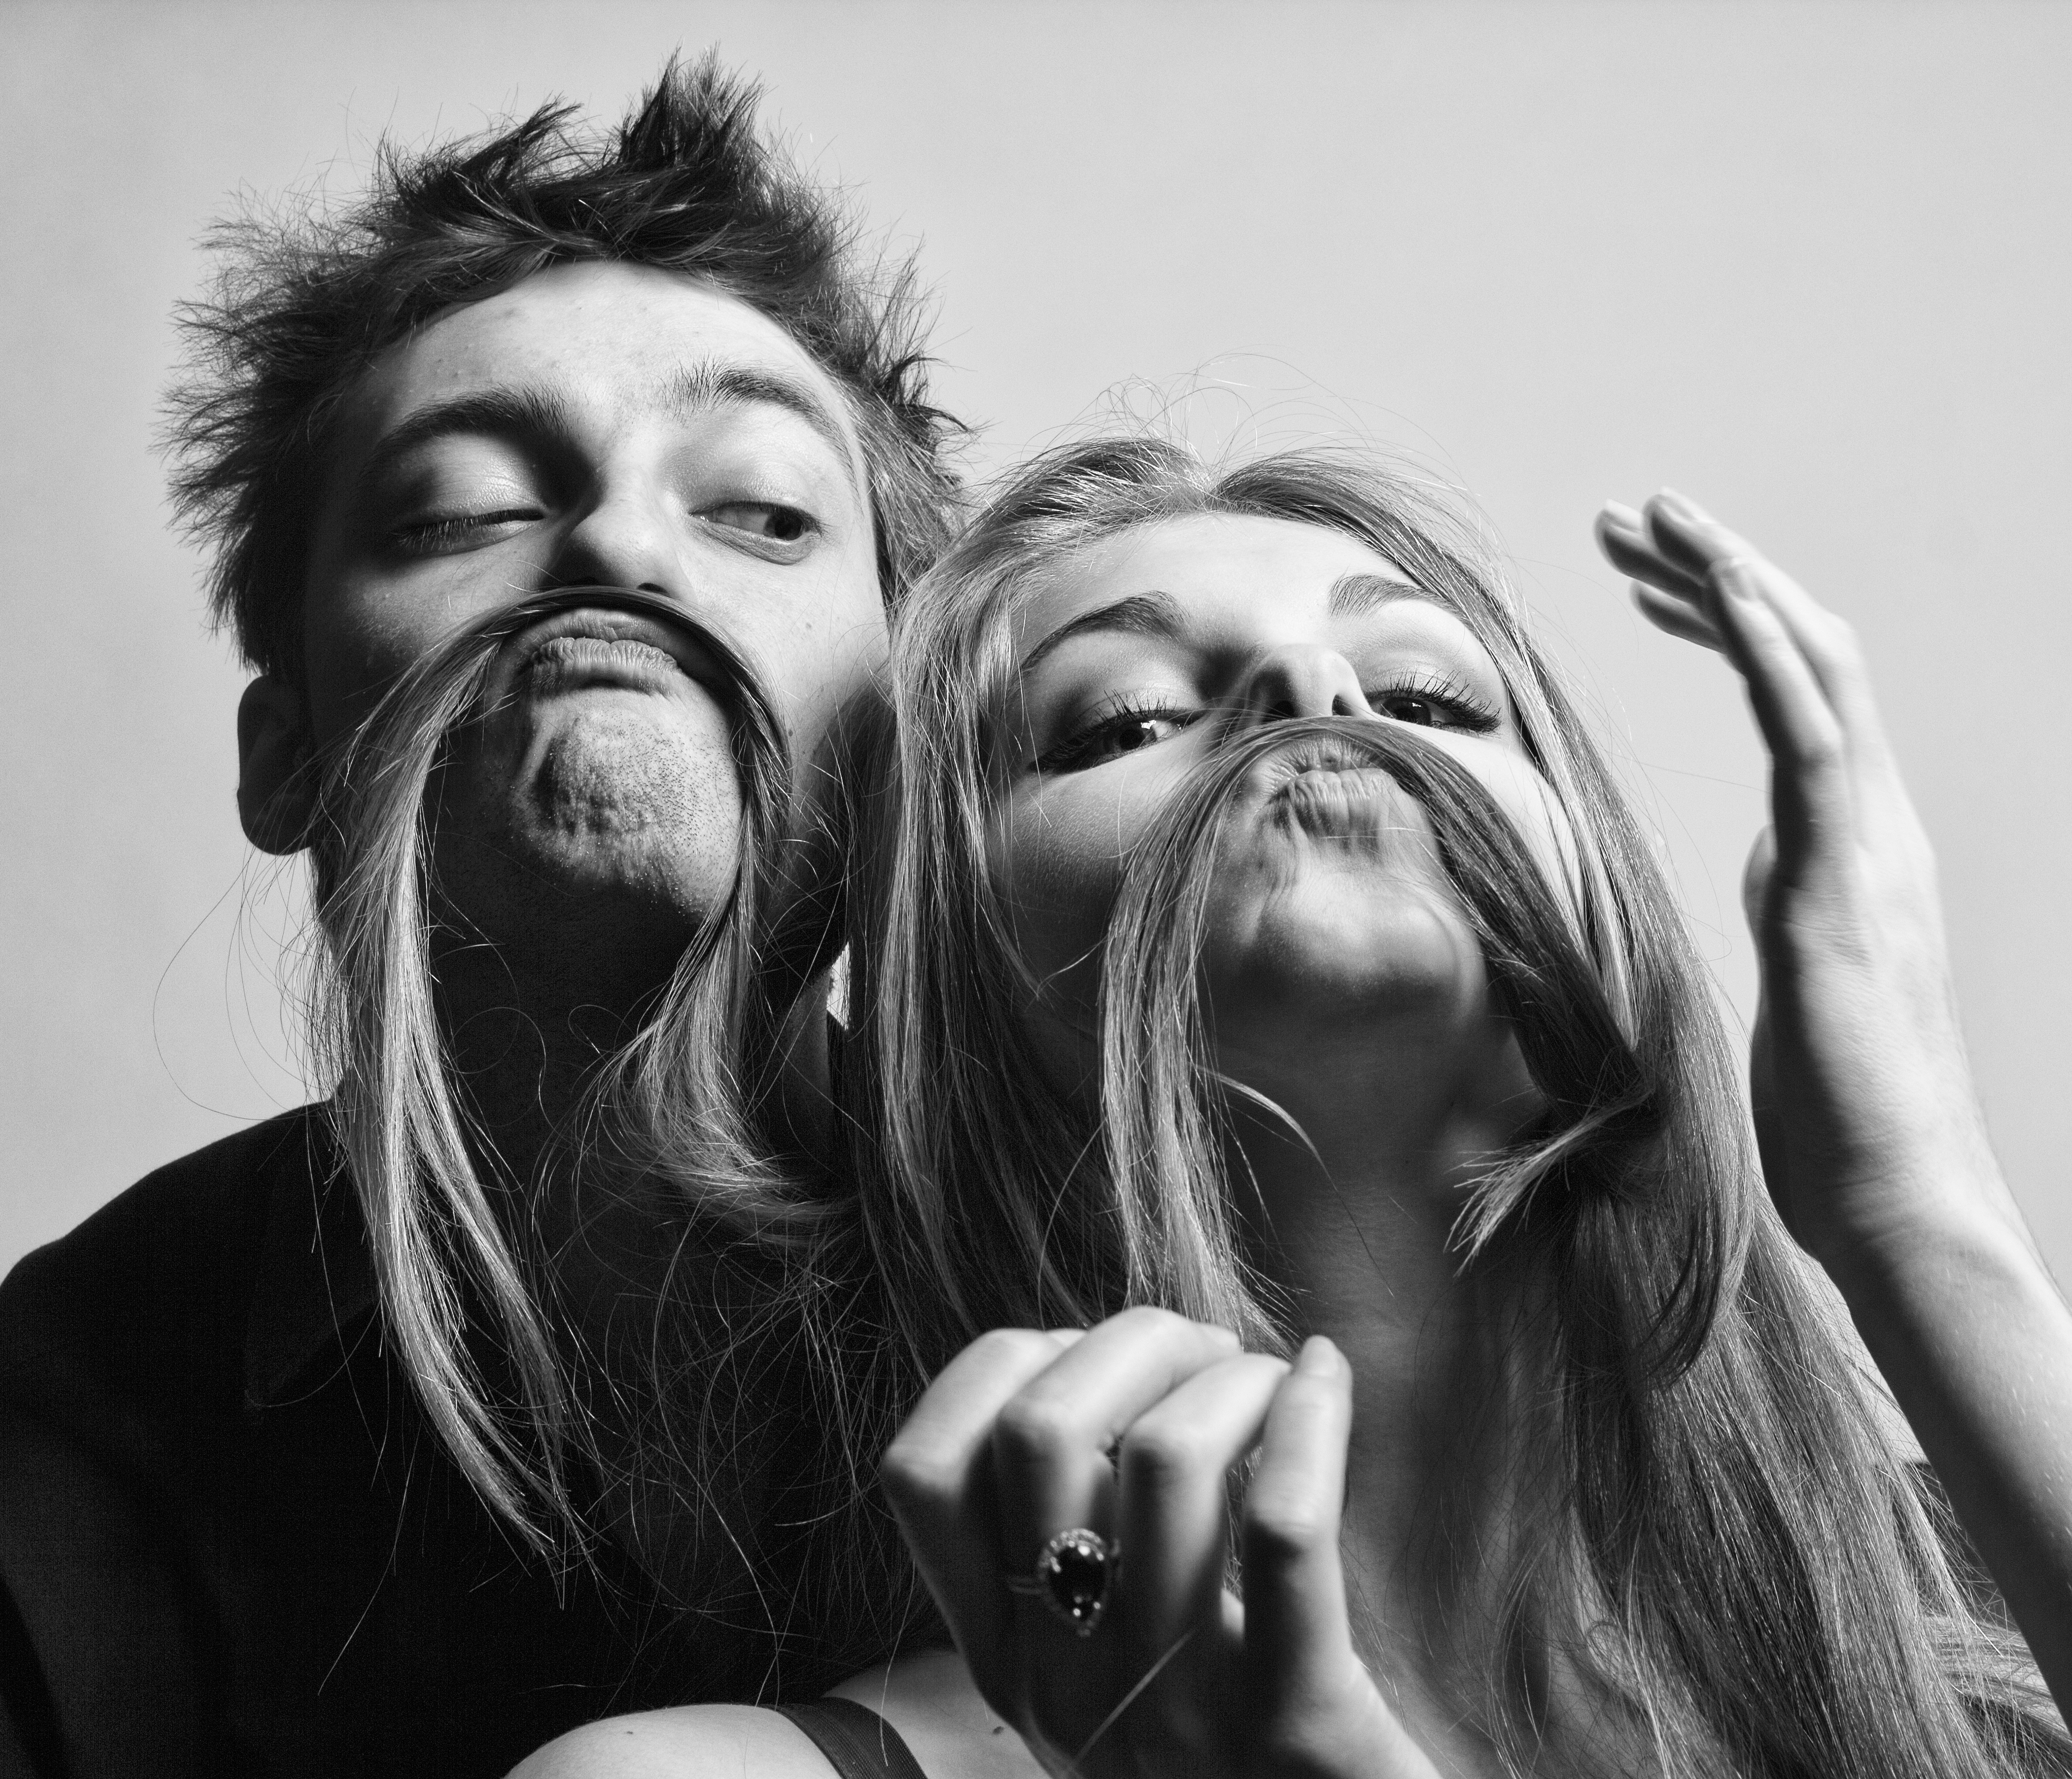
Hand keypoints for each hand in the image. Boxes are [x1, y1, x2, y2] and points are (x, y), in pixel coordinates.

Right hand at [882, 1307, 1436, 1778]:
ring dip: (1230, 1376)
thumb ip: (1074, 1542)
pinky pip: (1285, 1528)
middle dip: (1130, 1341)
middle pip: (1037, 1429)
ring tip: (1277, 1387)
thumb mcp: (1108, 1665)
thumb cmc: (1233, 1754)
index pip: (919, 1470)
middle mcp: (1064, 1686)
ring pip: (1160, 1455)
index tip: (1089, 1362)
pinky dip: (1313, 1419)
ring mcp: (1174, 1711)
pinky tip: (1328, 1381)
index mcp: (1006, 1660)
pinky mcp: (1300, 1727)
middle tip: (1208, 1356)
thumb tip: (1082, 1357)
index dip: (999, 1367)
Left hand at [1594, 491, 2023, 1276]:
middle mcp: (1873, 824)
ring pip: (1813, 665)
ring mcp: (1868, 846)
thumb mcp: (1801, 977)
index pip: (1791, 695)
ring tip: (1654, 515)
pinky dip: (1764, 649)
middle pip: (1803, 654)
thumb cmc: (1842, 1114)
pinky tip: (1715, 586)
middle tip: (1631, 518)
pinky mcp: (1843, 882)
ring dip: (1731, 578)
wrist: (1893, 1198)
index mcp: (1850, 845)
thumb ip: (1793, 903)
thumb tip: (1767, 855)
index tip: (1643, 579)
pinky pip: (1811, 734)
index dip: (1723, 622)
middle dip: (1716, 575)